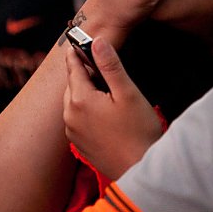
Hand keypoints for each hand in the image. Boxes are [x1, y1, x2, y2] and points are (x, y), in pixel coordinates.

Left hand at [64, 37, 163, 179]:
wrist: (141, 170)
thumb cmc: (139, 132)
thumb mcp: (127, 92)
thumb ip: (110, 65)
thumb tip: (97, 41)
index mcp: (80, 100)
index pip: (73, 68)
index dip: (77, 53)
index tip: (77, 42)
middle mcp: (71, 117)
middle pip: (72, 85)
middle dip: (82, 73)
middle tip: (97, 64)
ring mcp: (74, 133)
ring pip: (74, 103)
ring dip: (84, 92)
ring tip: (103, 88)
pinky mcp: (80, 145)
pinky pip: (77, 119)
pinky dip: (86, 110)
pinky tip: (104, 111)